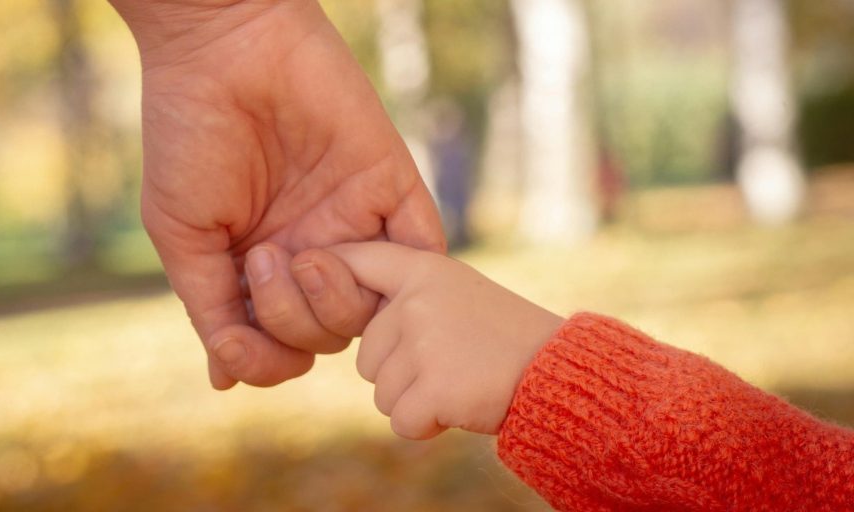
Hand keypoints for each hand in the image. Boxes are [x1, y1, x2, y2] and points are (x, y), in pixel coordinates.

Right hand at [110, 0, 445, 388]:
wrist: (224, 51)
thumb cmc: (189, 138)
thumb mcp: (182, 236)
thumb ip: (210, 308)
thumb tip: (227, 378)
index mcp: (262, 267)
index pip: (282, 345)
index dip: (266, 359)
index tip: (238, 344)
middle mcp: (311, 251)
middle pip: (328, 334)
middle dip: (293, 320)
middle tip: (262, 259)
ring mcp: (353, 222)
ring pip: (372, 307)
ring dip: (334, 301)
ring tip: (299, 255)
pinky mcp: (391, 186)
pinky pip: (421, 249)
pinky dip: (404, 272)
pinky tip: (353, 259)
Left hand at [316, 242, 563, 438]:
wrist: (559, 371)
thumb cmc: (505, 336)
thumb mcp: (457, 292)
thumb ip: (406, 296)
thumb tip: (339, 299)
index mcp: (423, 270)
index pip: (357, 260)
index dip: (328, 272)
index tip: (305, 270)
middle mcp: (415, 301)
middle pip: (366, 356)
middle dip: (399, 373)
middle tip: (450, 363)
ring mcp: (423, 343)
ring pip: (380, 392)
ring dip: (414, 400)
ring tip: (459, 380)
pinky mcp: (432, 387)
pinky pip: (399, 421)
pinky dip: (425, 426)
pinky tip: (459, 406)